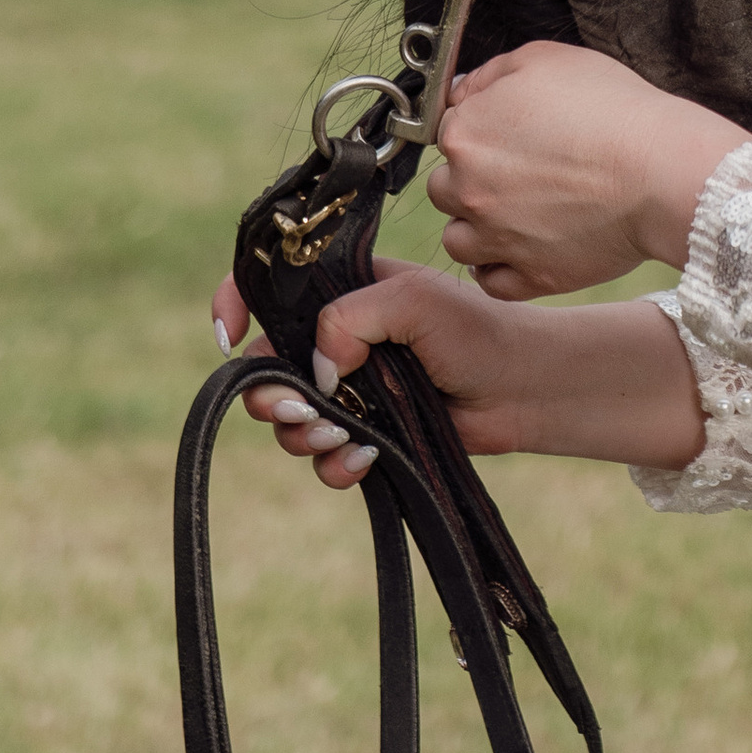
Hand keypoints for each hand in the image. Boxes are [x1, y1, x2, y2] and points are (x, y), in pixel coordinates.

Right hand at [212, 260, 706, 481]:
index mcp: (342, 291)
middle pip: (266, 368)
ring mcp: (350, 391)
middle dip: (271, 395)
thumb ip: (351, 317)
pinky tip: (366, 459)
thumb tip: (318, 367)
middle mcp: (337, 340)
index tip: (229, 335)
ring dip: (304, 435)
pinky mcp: (368, 435)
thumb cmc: (476, 331)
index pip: (270, 288)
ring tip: (343, 435)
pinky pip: (325, 459)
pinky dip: (336, 465)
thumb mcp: (413, 300)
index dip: (236, 304)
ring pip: (289, 421)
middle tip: (301, 409)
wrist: (522, 389)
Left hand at [430, 40, 746, 295]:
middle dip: (471, 180)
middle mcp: (468, 190)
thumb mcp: (547, 59)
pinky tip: (524, 249)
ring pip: (459, 241)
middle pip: (444, 189)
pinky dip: (502, 268)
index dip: (481, 129)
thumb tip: (464, 90)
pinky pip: (492, 282)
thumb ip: (491, 72)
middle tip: (519, 172)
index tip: (510, 133)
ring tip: (518, 215)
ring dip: (478, 229)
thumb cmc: (614, 110)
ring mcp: (497, 239)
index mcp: (465, 134)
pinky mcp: (531, 277)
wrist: (661, 170)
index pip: (447, 132)